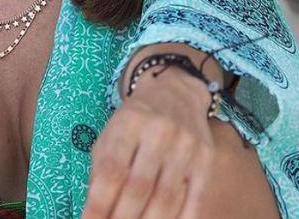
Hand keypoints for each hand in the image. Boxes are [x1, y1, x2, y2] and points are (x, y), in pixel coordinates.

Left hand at [81, 69, 215, 218]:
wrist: (176, 92)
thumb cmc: (136, 119)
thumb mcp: (112, 132)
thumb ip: (101, 169)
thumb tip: (93, 212)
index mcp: (129, 122)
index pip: (112, 169)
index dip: (99, 202)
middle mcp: (158, 131)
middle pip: (139, 187)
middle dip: (122, 218)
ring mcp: (185, 145)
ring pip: (166, 198)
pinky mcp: (205, 158)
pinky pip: (195, 199)